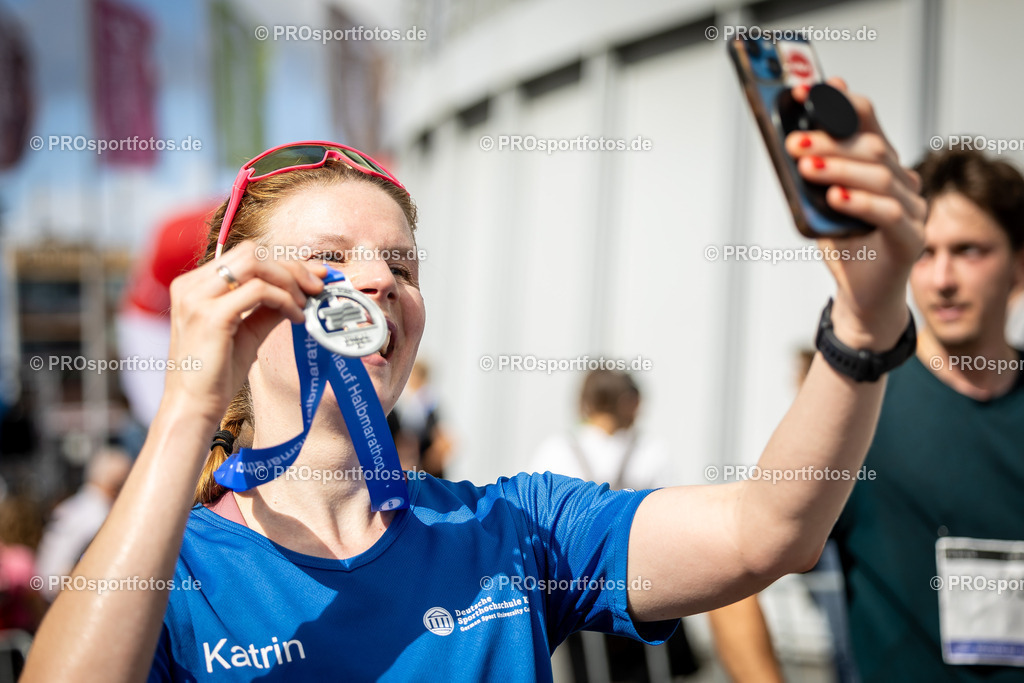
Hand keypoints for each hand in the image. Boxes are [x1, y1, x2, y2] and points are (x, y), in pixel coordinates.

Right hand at [162, 243, 326, 424]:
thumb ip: (268, 309)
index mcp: (194, 286)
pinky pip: (259, 291)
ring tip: (305, 305)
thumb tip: (300, 291)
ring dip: (289, 280)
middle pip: (252, 253)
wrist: (192, 406)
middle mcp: (191, 286)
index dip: (283, 262)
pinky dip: (285, 300)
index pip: (245, 255)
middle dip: (291, 266)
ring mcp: (197, 299)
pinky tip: (296, 317)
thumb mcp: (247, 332)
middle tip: (317, 287)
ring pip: (255, 264)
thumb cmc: (216, 374)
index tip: (314, 275)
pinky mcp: (211, 316)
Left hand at [785, 78, 925, 349]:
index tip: (806, 91)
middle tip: (793, 142)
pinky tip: (835, 198)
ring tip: (806, 168)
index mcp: (883, 165)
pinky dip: (860, 202)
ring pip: (880, 175)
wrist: (862, 298)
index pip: (868, 121)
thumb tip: (790, 140)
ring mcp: (914, 210)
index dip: (840, 103)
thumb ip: (813, 174)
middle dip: (829, 140)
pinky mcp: (912, 240)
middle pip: (872, 147)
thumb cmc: (844, 247)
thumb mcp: (820, 205)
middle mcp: (904, 182)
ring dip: (839, 168)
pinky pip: (889, 214)